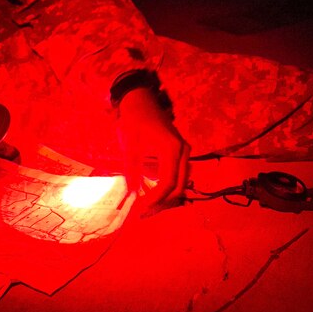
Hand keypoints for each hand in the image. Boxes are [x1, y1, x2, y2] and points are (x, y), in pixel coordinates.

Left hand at [117, 87, 190, 207]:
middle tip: (144, 211)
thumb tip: (132, 194)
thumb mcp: (129, 145)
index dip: (156, 199)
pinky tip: (153, 192)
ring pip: (181, 182)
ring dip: (166, 196)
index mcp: (171, 149)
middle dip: (162, 202)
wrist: (140, 100)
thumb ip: (131, 171)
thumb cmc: (133, 120)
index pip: (169, 183)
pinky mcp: (180, 151)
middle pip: (179, 186)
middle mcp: (183, 151)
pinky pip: (179, 174)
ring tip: (147, 204)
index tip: (141, 207)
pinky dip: (168, 186)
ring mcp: (183, 151)